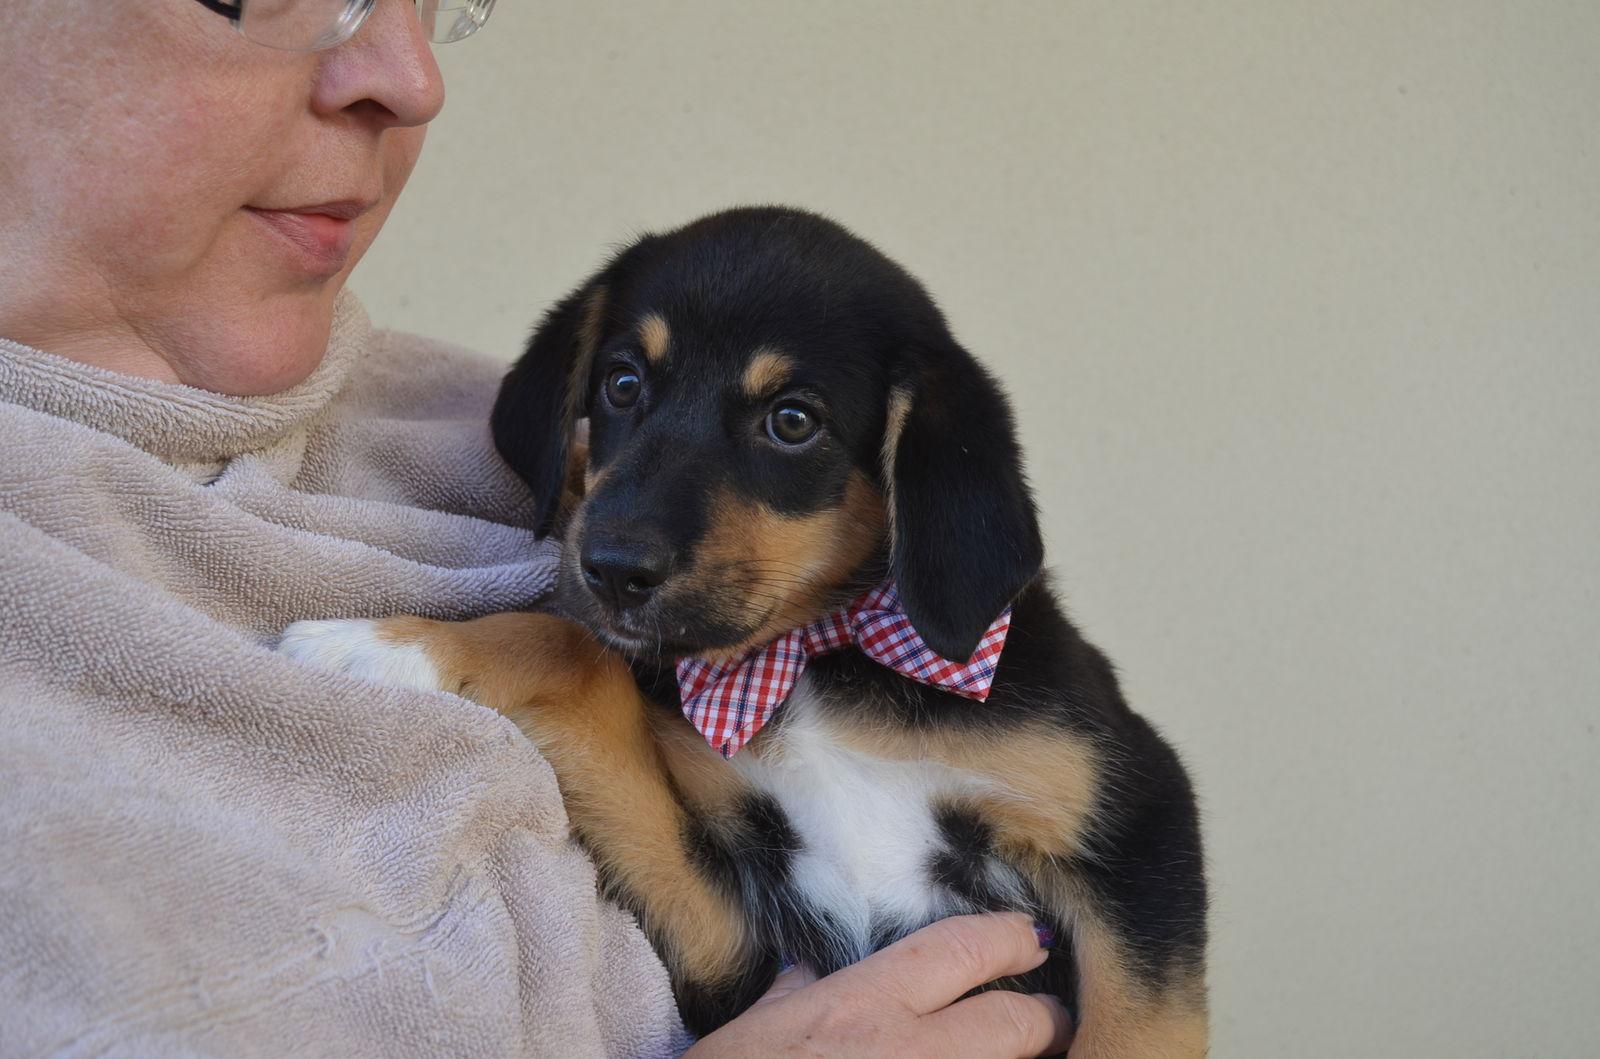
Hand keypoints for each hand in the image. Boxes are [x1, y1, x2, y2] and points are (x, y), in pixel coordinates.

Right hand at [685, 913, 1072, 1057]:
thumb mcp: (750, 1034)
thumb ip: (790, 999)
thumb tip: (803, 977)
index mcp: (861, 1006)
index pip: (961, 950)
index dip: (1008, 940)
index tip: (1031, 939)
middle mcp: (908, 1053)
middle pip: (1016, 1025)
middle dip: (1046, 1022)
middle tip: (1054, 1023)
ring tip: (1032, 1058)